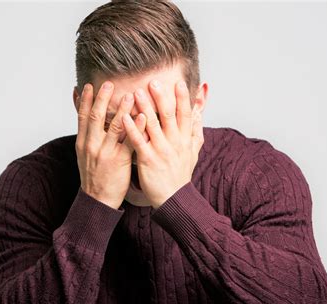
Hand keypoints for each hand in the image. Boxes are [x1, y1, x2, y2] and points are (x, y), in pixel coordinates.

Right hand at [75, 81, 146, 208]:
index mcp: (82, 142)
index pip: (82, 116)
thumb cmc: (93, 176)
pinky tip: (143, 117)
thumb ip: (86, 135)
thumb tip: (85, 118)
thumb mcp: (84, 154)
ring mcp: (105, 152)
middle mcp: (92, 145)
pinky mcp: (119, 161)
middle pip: (96, 117)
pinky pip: (129, 142)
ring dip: (122, 109)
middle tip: (110, 83)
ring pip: (114, 127)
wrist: (97, 199)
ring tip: (130, 95)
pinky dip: (136, 128)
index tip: (89, 85)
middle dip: (102, 98)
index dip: (85, 100)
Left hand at [122, 79, 203, 208]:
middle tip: (153, 82)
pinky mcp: (148, 160)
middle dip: (162, 98)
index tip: (177, 82)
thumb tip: (202, 108)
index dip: (182, 98)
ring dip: (145, 108)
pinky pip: (139, 142)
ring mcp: (161, 151)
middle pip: (169, 116)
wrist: (174, 198)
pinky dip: (132, 128)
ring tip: (136, 93)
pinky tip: (124, 117)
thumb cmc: (181, 172)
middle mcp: (174, 143)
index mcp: (185, 139)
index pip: (185, 114)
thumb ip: (196, 126)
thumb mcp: (194, 149)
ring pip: (153, 125)